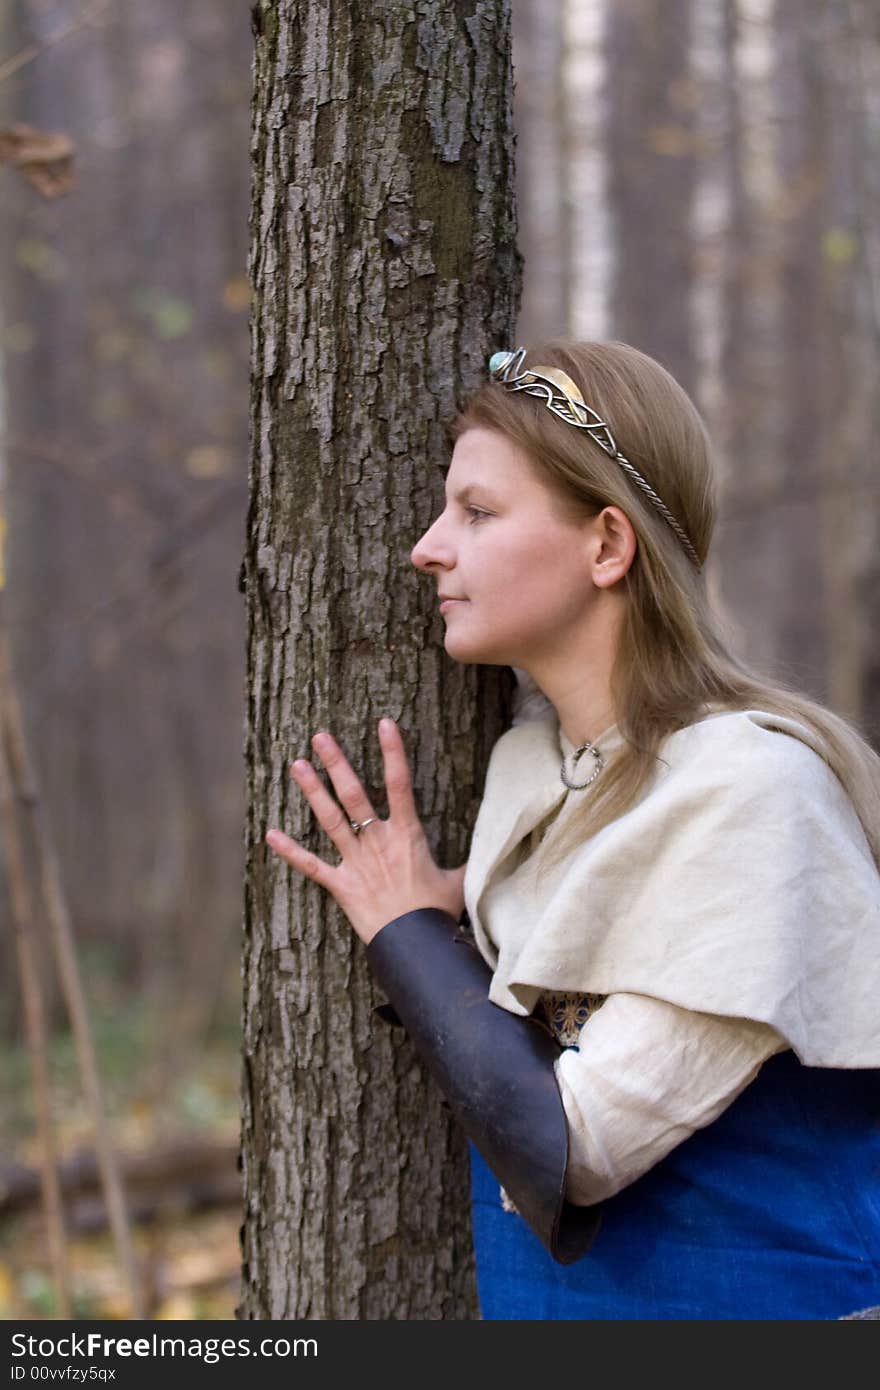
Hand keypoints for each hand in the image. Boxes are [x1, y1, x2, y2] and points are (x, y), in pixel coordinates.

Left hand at [265, 717, 466, 943]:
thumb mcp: (459, 880)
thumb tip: (491, 846)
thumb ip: (467, 859)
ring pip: (330, 819)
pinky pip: (311, 866)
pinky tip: (269, 835)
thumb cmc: (437, 912)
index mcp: (406, 834)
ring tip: (297, 765)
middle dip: (336, 763)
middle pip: (354, 794)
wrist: (414, 944)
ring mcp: (356, 862)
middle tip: (319, 736)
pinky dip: (290, 852)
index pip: (400, 784)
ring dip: (312, 791)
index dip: (393, 752)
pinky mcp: (341, 885)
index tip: (384, 724)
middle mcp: (377, 841)